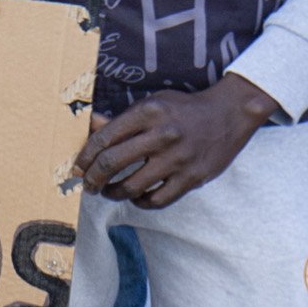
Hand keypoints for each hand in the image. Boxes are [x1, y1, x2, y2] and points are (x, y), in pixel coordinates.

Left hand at [73, 73, 278, 208]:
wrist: (229, 114)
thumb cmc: (183, 109)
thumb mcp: (151, 104)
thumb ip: (121, 119)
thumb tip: (91, 125)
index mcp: (147, 113)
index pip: (103, 139)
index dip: (84, 158)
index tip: (78, 168)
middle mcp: (161, 135)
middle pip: (111, 164)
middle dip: (93, 179)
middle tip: (89, 185)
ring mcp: (178, 158)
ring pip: (131, 186)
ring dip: (113, 193)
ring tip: (110, 192)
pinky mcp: (193, 177)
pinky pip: (157, 200)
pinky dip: (141, 202)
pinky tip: (137, 197)